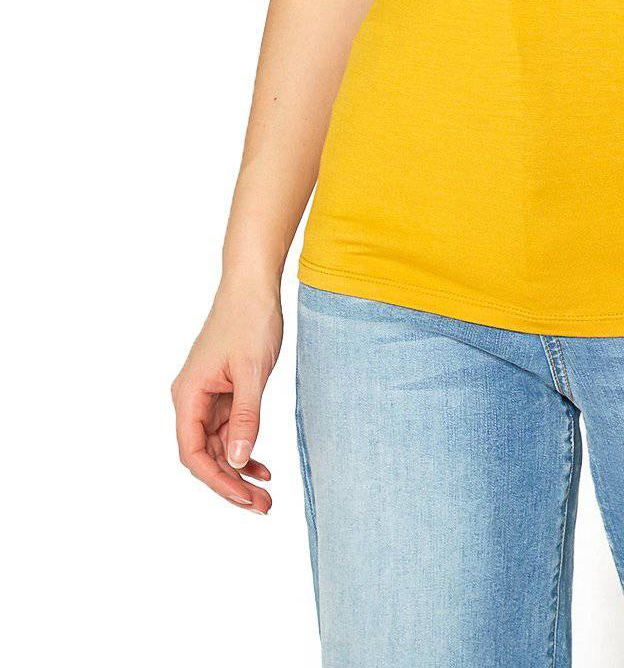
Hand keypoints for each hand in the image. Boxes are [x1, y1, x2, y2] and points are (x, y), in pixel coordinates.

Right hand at [171, 277, 283, 512]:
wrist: (253, 285)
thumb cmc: (249, 321)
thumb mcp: (253, 372)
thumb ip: (246, 418)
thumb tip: (238, 462)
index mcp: (188, 395)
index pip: (193, 452)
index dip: (217, 480)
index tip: (243, 498)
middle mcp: (191, 399)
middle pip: (205, 455)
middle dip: (231, 483)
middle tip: (262, 506)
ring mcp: (207, 396)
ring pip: (218, 446)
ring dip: (239, 470)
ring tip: (266, 495)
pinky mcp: (223, 391)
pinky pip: (229, 429)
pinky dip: (245, 447)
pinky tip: (262, 467)